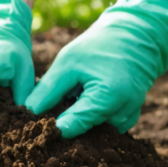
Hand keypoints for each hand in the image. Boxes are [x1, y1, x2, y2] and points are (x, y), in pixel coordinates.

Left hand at [25, 0, 167, 137]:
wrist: (138, 35)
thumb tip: (29, 113)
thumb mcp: (69, 61)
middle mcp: (122, 114)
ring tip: (75, 94)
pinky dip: (92, 114)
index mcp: (108, 99)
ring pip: (93, 129)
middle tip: (55, 101)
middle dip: (66, 119)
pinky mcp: (129, 118)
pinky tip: (87, 97)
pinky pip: (104, 125)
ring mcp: (128, 118)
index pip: (71, 127)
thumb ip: (49, 91)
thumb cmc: (102, 44)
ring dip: (80, 116)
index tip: (36, 120)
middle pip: (83, 131)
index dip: (51, 125)